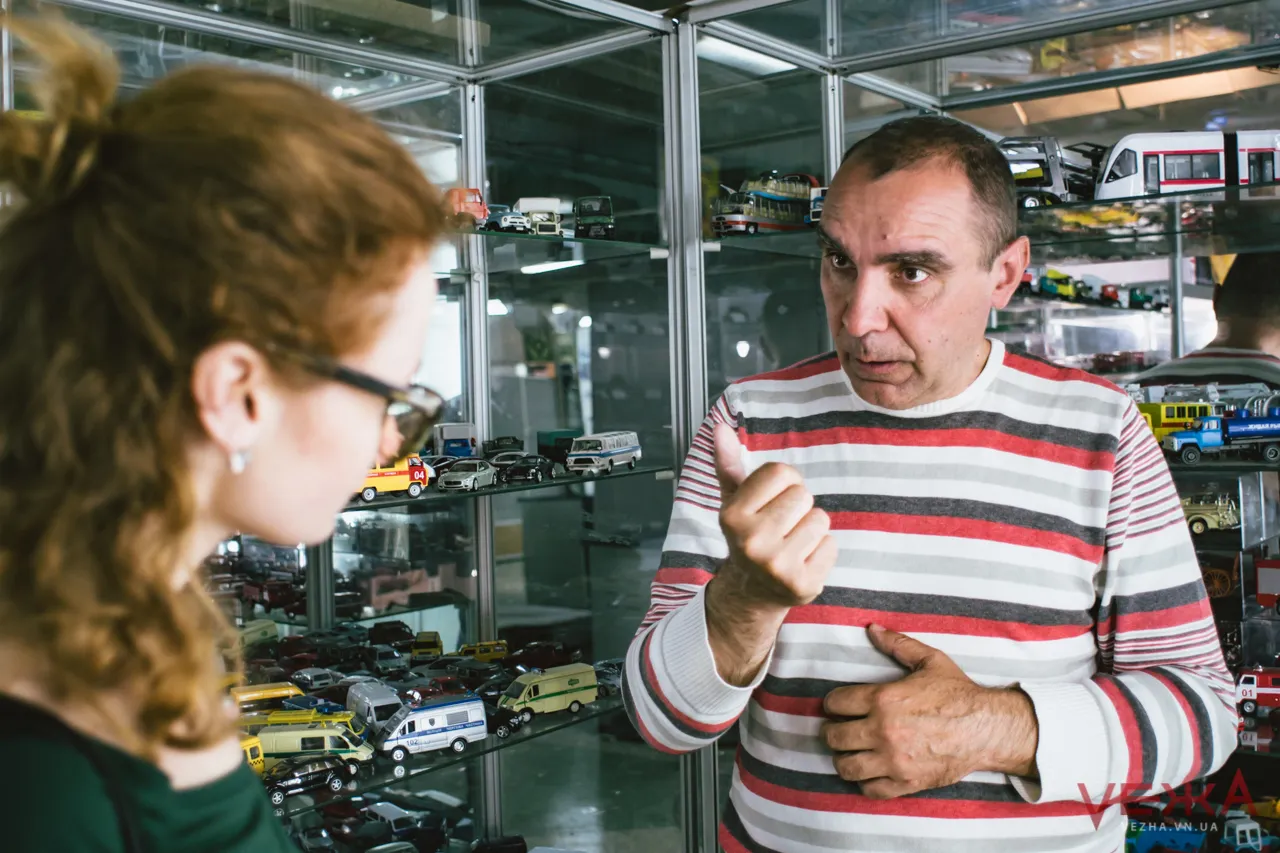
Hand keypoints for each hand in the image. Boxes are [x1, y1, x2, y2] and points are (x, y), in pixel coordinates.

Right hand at [711, 422, 835, 608]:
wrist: (753, 592)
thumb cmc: (750, 535)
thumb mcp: (735, 500)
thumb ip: (728, 463)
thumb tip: (720, 428)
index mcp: (732, 516)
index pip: (781, 472)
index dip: (783, 483)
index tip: (772, 502)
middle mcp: (751, 541)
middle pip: (803, 495)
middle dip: (798, 507)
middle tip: (782, 527)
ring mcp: (777, 566)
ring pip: (820, 519)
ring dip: (811, 529)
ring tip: (792, 543)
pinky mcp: (803, 584)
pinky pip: (831, 545)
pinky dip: (822, 551)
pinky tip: (802, 560)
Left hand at [822, 624, 1037, 798]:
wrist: (986, 729)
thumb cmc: (958, 694)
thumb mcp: (929, 661)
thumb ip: (898, 644)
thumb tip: (872, 629)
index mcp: (883, 699)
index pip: (835, 703)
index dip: (832, 703)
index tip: (837, 706)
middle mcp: (882, 731)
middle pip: (834, 737)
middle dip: (832, 731)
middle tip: (839, 729)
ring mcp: (893, 760)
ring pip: (846, 766)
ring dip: (843, 758)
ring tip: (850, 752)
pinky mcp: (906, 782)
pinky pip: (870, 789)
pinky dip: (865, 782)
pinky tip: (870, 771)